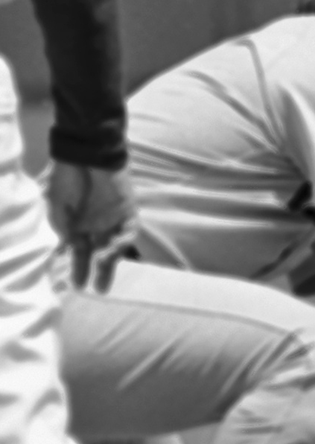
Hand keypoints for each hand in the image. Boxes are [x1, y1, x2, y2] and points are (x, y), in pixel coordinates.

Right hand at [45, 162, 139, 291]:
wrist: (84, 153)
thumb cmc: (66, 177)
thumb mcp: (56, 205)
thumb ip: (61, 227)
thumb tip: (66, 248)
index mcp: (77, 225)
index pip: (80, 252)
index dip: (78, 269)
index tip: (75, 285)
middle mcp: (96, 225)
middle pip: (99, 254)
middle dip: (98, 272)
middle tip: (97, 289)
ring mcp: (112, 219)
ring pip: (114, 246)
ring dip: (110, 260)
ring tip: (102, 272)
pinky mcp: (127, 211)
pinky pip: (128, 232)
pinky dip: (121, 242)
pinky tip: (111, 250)